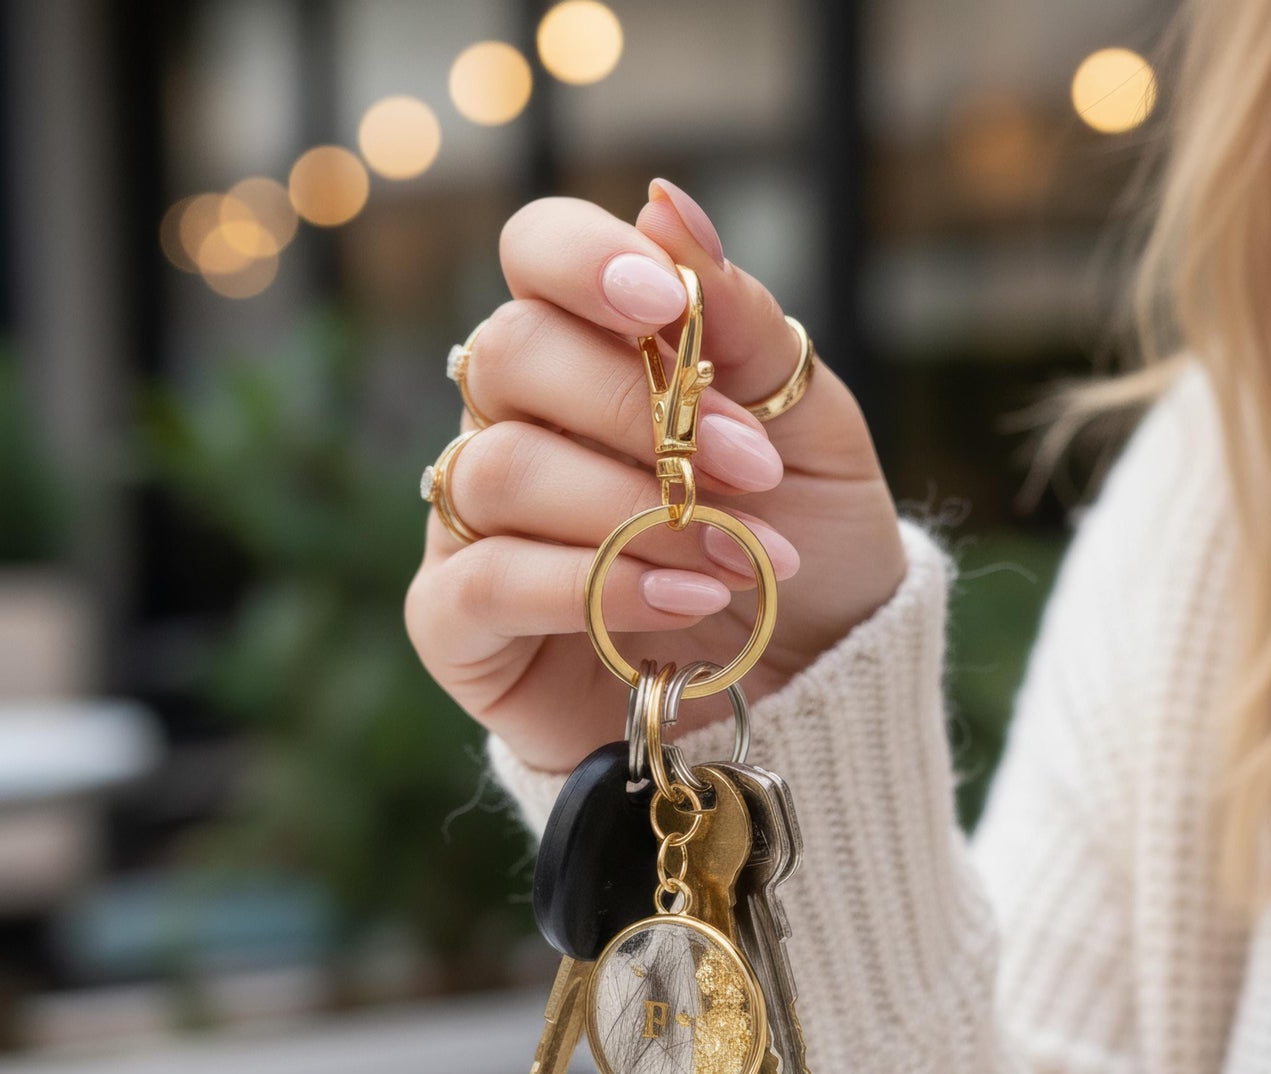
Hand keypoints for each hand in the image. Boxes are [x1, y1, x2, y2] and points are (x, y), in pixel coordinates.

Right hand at [406, 181, 905, 773]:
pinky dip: (593, 586)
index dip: (585, 262)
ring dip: (631, 513)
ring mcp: (476, 522)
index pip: (536, 254)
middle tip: (749, 473)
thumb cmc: (803, 535)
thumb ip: (737, 321)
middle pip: (510, 356)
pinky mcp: (459, 622)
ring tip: (732, 561)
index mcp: (590, 352)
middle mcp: (516, 423)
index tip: (666, 306)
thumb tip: (666, 202)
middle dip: (638, 412)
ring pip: (502, 471)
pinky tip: (680, 606)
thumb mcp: (805, 422)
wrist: (811, 674)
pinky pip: (486, 582)